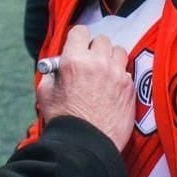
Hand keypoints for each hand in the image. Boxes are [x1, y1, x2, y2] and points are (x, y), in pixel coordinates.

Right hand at [37, 25, 134, 150]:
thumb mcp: (45, 92)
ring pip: (119, 51)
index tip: (77, 46)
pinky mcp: (130, 89)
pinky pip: (127, 72)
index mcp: (74, 61)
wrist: (86, 145)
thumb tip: (57, 66)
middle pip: (102, 39)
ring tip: (104, 70)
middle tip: (90, 61)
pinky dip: (120, 76)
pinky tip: (112, 88)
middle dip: (94, 48)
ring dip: (111, 57)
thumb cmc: (64, 120)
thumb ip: (52, 73)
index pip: (80, 31)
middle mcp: (98, 63)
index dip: (77, 38)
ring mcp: (117, 75)